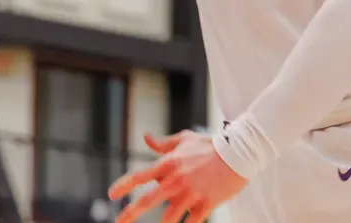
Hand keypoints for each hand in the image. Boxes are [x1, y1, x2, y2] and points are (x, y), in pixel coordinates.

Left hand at [110, 131, 246, 222]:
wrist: (238, 152)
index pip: (140, 176)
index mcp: (169, 164)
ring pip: (168, 217)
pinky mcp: (205, 204)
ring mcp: (190, 194)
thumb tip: (146, 138)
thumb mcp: (185, 138)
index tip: (112, 194)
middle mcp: (176, 180)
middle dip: (131, 213)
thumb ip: (163, 143)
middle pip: (148, 200)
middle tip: (119, 221)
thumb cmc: (211, 144)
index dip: (124, 185)